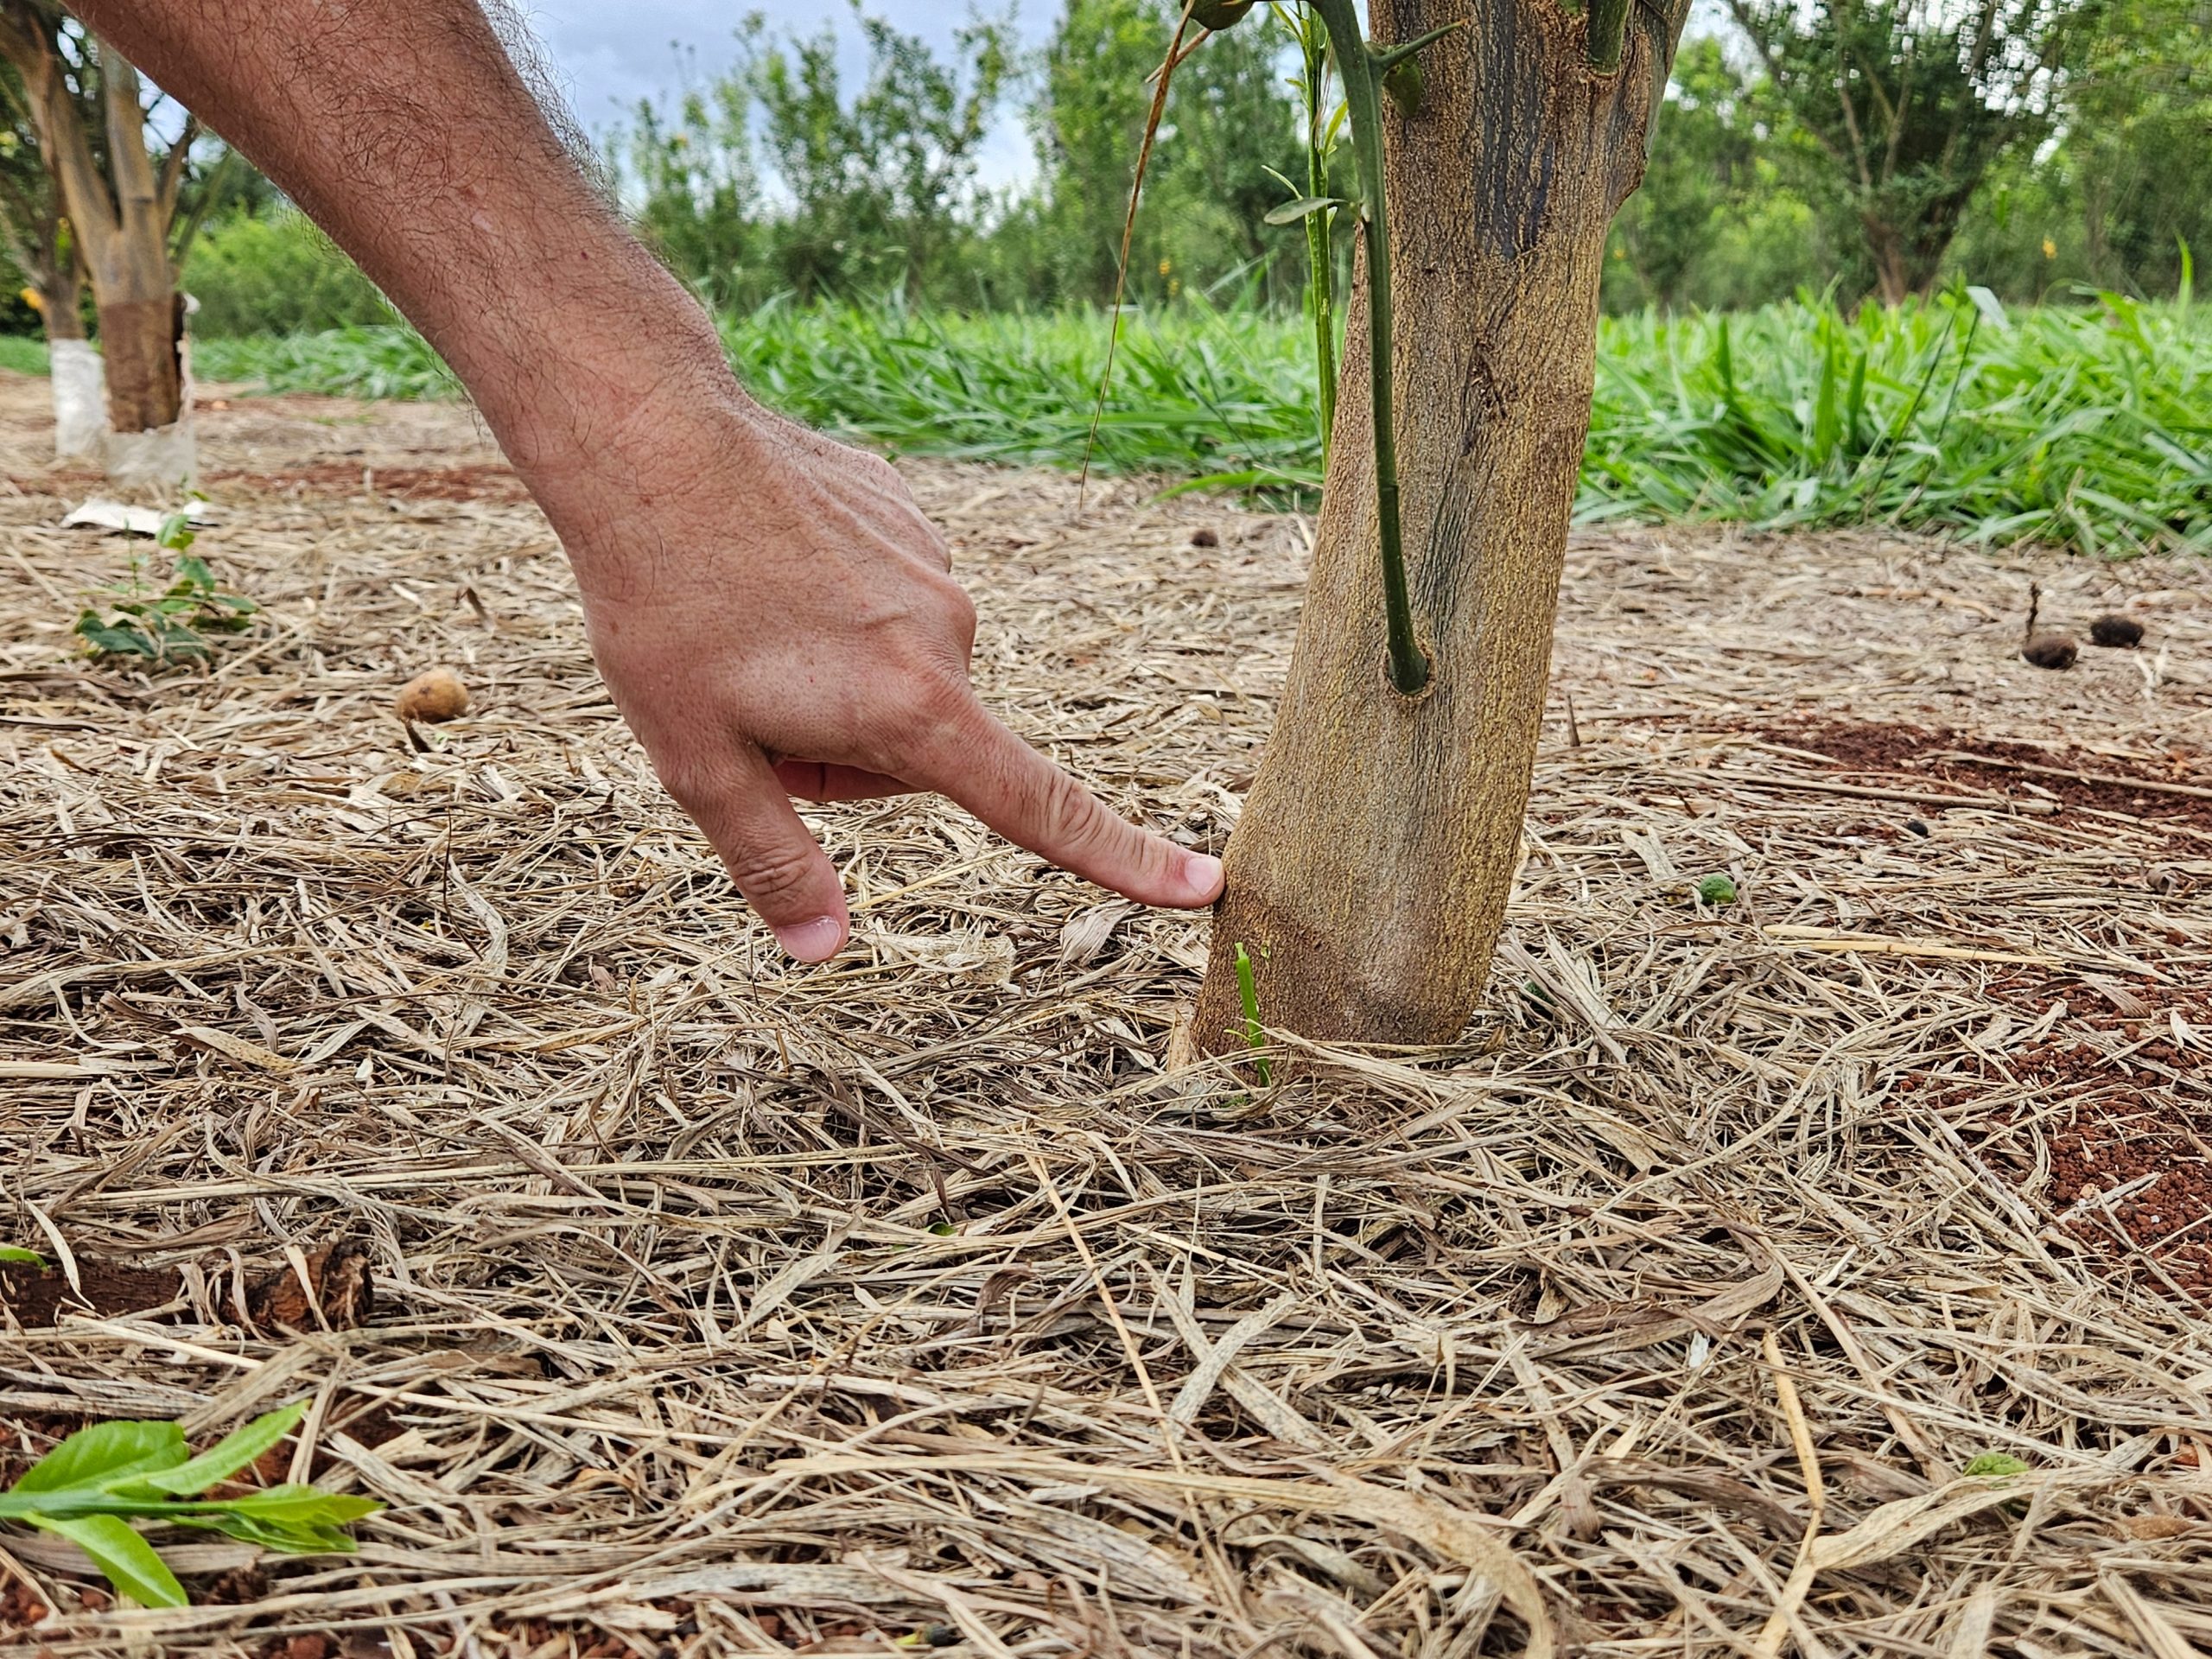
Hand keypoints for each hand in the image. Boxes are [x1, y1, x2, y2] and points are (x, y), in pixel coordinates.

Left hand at [527, 386, 1223, 961]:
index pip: (1039, 806)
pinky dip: (833, 610)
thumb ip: (773, 861)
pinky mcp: (908, 514)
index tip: (1202, 885)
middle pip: (926, 748)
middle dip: (850, 755)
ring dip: (839, 680)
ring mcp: (933, 565)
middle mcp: (946, 636)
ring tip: (744, 632)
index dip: (1123, 858)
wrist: (650, 435)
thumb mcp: (697, 760)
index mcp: (911, 707)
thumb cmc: (665, 606)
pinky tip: (762, 574)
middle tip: (748, 713)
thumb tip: (822, 949)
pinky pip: (886, 600)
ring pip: (904, 673)